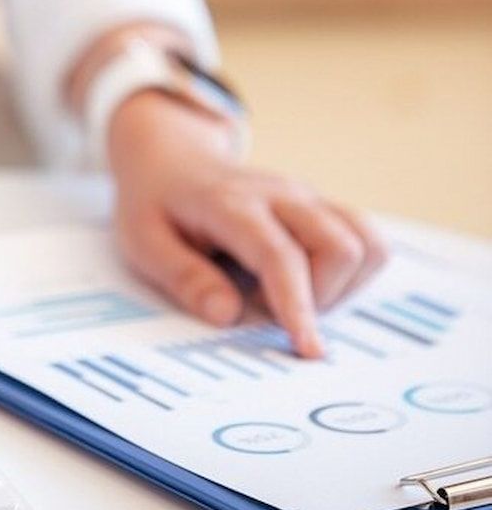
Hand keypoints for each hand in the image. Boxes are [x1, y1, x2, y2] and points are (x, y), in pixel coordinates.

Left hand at [108, 93, 387, 356]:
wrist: (171, 159)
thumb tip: (227, 315)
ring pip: (365, 243)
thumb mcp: (143, 243)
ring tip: (288, 293)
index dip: (297, 305)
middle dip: (321, 297)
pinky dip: (349, 273)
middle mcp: (281, 195)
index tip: (308, 349)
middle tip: (268, 307)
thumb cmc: (156, 205)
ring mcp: (307, 198)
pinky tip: (307, 280)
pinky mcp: (321, 206)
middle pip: (343, 247)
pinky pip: (365, 240)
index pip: (280, 256)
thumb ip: (185, 278)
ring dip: (340, 286)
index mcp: (232, 204)